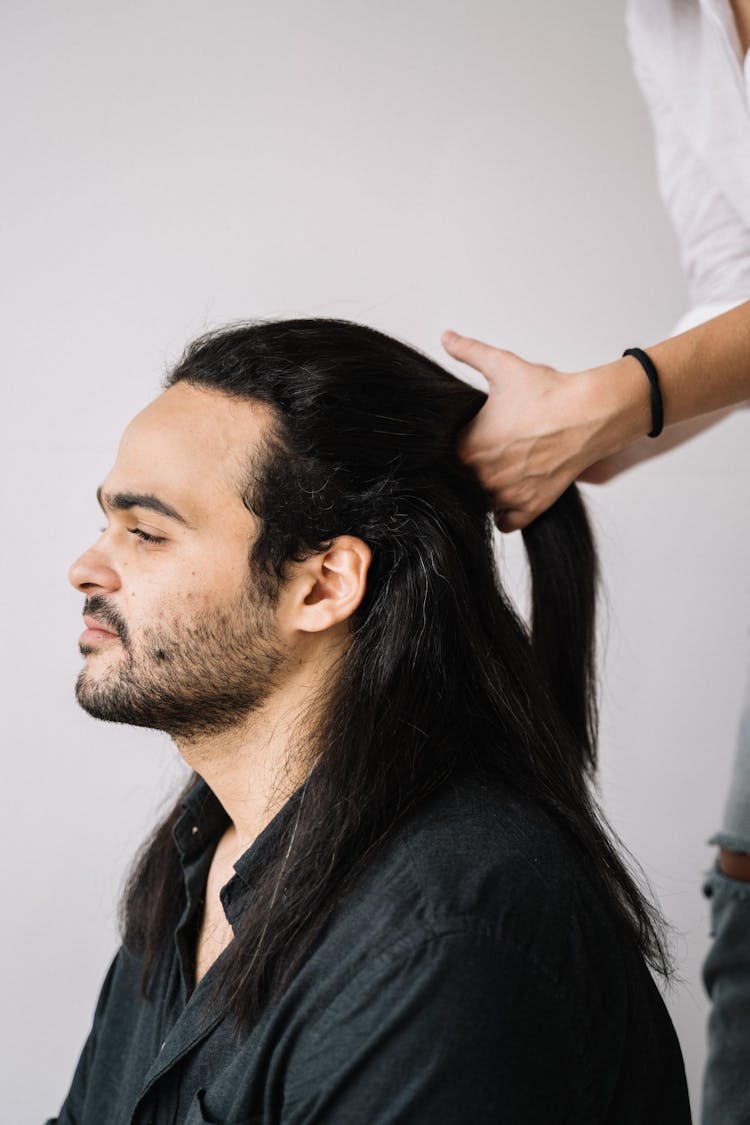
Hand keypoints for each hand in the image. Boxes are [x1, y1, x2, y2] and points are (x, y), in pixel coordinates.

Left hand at [442, 331, 610, 530]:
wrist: (590, 412)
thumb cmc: (549, 393)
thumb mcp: (502, 366)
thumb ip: (469, 351)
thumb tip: (446, 337)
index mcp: (469, 449)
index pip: (446, 457)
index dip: (458, 445)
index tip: (471, 435)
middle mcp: (484, 477)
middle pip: (464, 481)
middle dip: (473, 467)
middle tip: (491, 449)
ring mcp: (508, 495)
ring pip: (482, 502)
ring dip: (487, 489)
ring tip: (503, 467)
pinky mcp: (532, 507)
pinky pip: (505, 522)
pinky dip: (506, 512)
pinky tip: (512, 490)